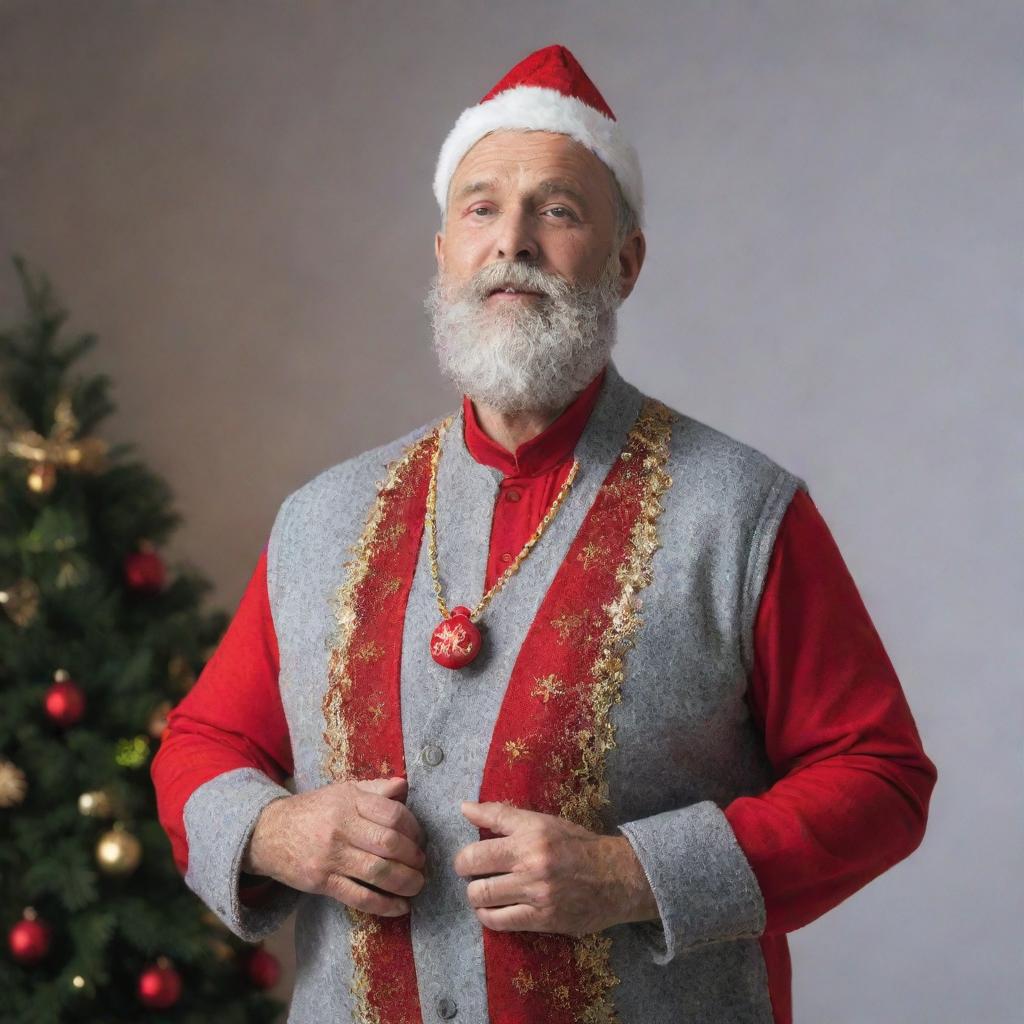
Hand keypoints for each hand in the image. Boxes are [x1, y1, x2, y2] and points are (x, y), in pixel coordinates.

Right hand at [242, 776, 425, 916]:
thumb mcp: (342, 791)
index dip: (414, 828)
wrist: (268, 833)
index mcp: (349, 801)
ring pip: (377, 872)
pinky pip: (359, 897)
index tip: (420, 838)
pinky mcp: (321, 883)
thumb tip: (405, 786)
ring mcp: (330, 857)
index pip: (393, 814)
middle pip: (388, 844)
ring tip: (417, 885)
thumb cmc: (313, 810)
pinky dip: (384, 905)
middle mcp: (341, 827)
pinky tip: (400, 907)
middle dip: (413, 857)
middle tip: (422, 864)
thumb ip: (375, 789)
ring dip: (405, 882)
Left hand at [453, 800, 659, 935]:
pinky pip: (498, 921)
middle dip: (464, 868)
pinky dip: (488, 916)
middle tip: (470, 872)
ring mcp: (536, 891)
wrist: (616, 878)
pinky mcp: (542, 919)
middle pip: (473, 863)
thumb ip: (503, 816)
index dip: (466, 845)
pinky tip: (493, 909)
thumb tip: (464, 808)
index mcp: (532, 832)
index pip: (486, 825)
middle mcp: (532, 859)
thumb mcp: (543, 822)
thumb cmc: (576, 845)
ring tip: (482, 891)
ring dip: (475, 894)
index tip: (467, 854)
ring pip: (481, 894)